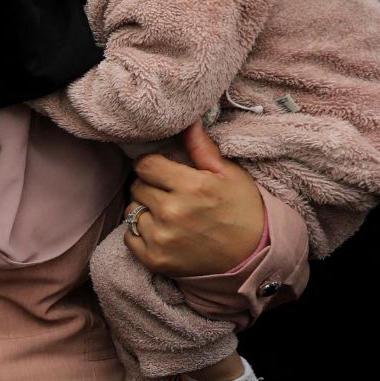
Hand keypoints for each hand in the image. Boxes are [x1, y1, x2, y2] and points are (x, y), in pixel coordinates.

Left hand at [125, 122, 265, 278]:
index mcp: (191, 187)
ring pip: (131, 211)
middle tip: (169, 194)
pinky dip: (140, 233)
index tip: (161, 171)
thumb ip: (202, 149)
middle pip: (137, 187)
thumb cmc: (242, 210)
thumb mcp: (229, 175)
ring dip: (144, 210)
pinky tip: (162, 232)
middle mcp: (172, 212)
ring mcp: (161, 238)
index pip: (145, 166)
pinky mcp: (153, 259)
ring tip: (167, 215)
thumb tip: (188, 121)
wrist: (251, 256)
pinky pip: (128, 236)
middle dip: (150, 187)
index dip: (152, 166)